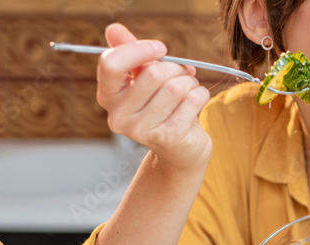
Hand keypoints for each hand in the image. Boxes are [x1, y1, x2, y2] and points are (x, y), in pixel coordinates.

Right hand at [97, 23, 211, 169]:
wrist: (180, 150)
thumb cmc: (162, 109)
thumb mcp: (143, 80)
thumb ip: (130, 55)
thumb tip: (114, 29)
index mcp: (108, 97)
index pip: (111, 64)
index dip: (139, 49)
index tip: (160, 48)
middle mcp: (120, 117)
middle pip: (153, 73)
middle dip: (175, 68)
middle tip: (182, 74)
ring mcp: (143, 131)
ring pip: (176, 87)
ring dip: (190, 82)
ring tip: (189, 89)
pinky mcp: (169, 137)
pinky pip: (193, 100)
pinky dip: (200, 94)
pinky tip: (197, 102)